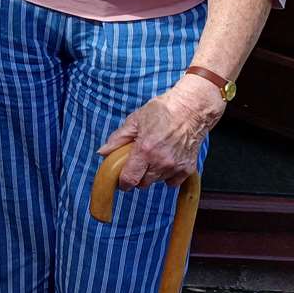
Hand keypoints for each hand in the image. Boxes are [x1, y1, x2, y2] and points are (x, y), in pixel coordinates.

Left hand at [97, 79, 224, 189]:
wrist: (191, 108)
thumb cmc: (163, 110)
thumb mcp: (135, 120)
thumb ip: (117, 139)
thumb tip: (102, 152)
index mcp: (144, 150)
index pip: (129, 179)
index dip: (122, 182)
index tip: (121, 180)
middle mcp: (160, 162)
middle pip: (143, 183)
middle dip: (137, 175)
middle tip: (138, 161)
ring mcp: (175, 166)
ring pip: (157, 182)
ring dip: (152, 174)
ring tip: (154, 156)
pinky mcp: (188, 169)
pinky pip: (172, 182)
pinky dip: (168, 175)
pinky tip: (166, 161)